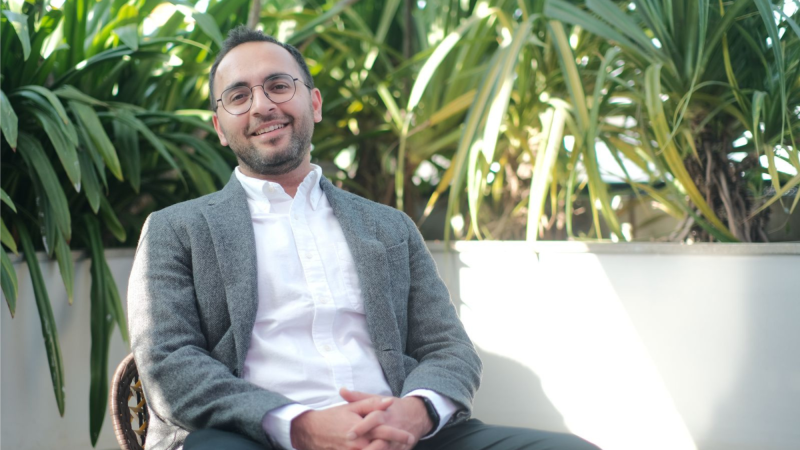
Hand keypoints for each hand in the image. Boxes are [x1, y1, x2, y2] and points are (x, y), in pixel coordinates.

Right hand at [290, 395, 414, 449]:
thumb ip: (371, 404)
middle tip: (406, 444)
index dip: (399, 435)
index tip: (409, 437)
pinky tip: (378, 449)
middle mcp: (357, 445)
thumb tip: (389, 401)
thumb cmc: (332, 417)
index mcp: (361, 430)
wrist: (311, 431)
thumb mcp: (351, 407)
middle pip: (382, 449)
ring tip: (394, 449)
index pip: (385, 433)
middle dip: (395, 447)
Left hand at [341, 388, 432, 449]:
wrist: (416, 416)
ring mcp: (397, 440)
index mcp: (384, 414)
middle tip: (352, 447)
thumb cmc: (391, 408)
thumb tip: (341, 390)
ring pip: (386, 448)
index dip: (362, 427)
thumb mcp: (376, 399)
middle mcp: (392, 427)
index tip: (349, 434)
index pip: (374, 419)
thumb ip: (358, 396)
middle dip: (367, 445)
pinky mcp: (401, 449)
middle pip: (381, 436)